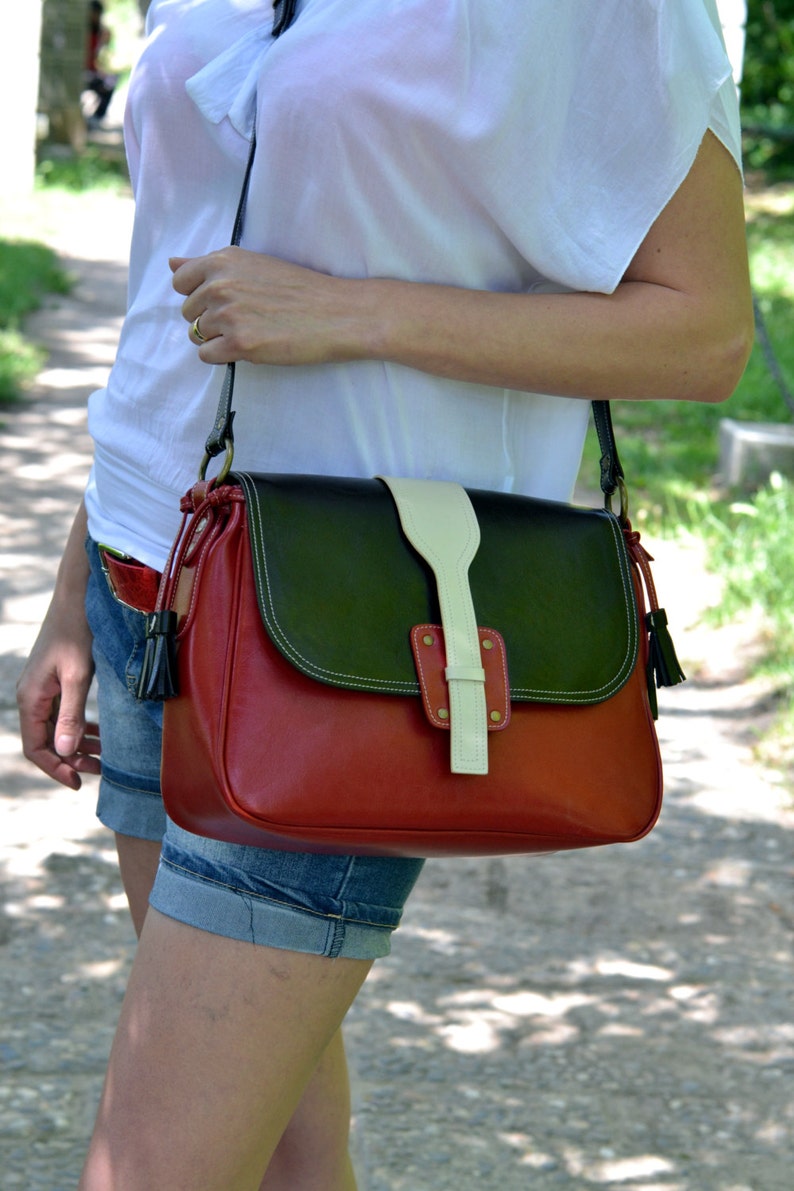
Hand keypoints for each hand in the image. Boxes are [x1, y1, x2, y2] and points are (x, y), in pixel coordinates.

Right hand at [17, 598, 100, 789]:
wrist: (77, 599)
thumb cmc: (78, 632)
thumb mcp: (77, 675)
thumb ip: (70, 714)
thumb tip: (63, 751)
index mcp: (31, 698)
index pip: (35, 747)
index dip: (55, 768)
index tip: (78, 783)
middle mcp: (31, 696)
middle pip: (45, 741)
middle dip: (70, 759)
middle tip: (99, 770)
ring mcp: (42, 689)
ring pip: (55, 729)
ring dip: (76, 744)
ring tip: (103, 757)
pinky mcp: (54, 681)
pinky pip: (62, 714)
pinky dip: (79, 727)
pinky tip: (99, 734)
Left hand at [170, 247, 366, 366]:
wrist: (338, 314)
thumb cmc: (301, 289)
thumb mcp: (253, 264)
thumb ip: (209, 266)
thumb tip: (171, 264)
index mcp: (223, 261)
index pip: (181, 282)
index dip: (199, 295)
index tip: (224, 301)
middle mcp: (220, 285)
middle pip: (188, 312)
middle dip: (210, 319)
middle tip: (246, 319)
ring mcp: (228, 315)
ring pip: (197, 335)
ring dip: (219, 338)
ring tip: (252, 332)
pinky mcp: (240, 345)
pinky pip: (207, 355)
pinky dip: (224, 356)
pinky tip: (250, 347)